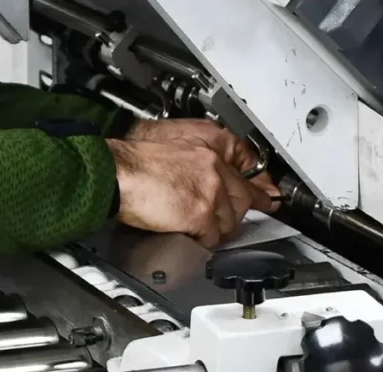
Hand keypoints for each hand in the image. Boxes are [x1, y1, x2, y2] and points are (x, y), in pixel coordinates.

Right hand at [105, 125, 274, 247]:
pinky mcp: (202, 213)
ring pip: (230, 220)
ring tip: (194, 225)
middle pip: (244, 198)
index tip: (267, 195)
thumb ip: (199, 157)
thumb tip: (213, 177)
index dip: (259, 184)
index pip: (249, 164)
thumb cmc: (133, 160)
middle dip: (235, 212)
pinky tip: (187, 232)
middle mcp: (215, 164)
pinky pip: (213, 237)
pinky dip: (201, 240)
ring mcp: (212, 189)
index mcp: (209, 143)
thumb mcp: (172, 142)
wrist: (116, 172)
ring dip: (214, 227)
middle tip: (223, 218)